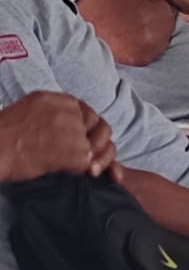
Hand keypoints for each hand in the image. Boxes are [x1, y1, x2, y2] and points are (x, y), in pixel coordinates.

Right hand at [0, 92, 121, 183]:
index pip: (88, 113)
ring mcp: (72, 129)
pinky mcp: (70, 150)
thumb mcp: (31, 112)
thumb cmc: (3, 137)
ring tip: (65, 164)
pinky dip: (77, 170)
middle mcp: (68, 110)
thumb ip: (56, 115)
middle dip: (94, 144)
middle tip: (86, 158)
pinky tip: (63, 170)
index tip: (84, 142)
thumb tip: (76, 130)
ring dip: (83, 159)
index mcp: (58, 99)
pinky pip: (84, 162)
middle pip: (98, 127)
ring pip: (91, 147)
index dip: (88, 130)